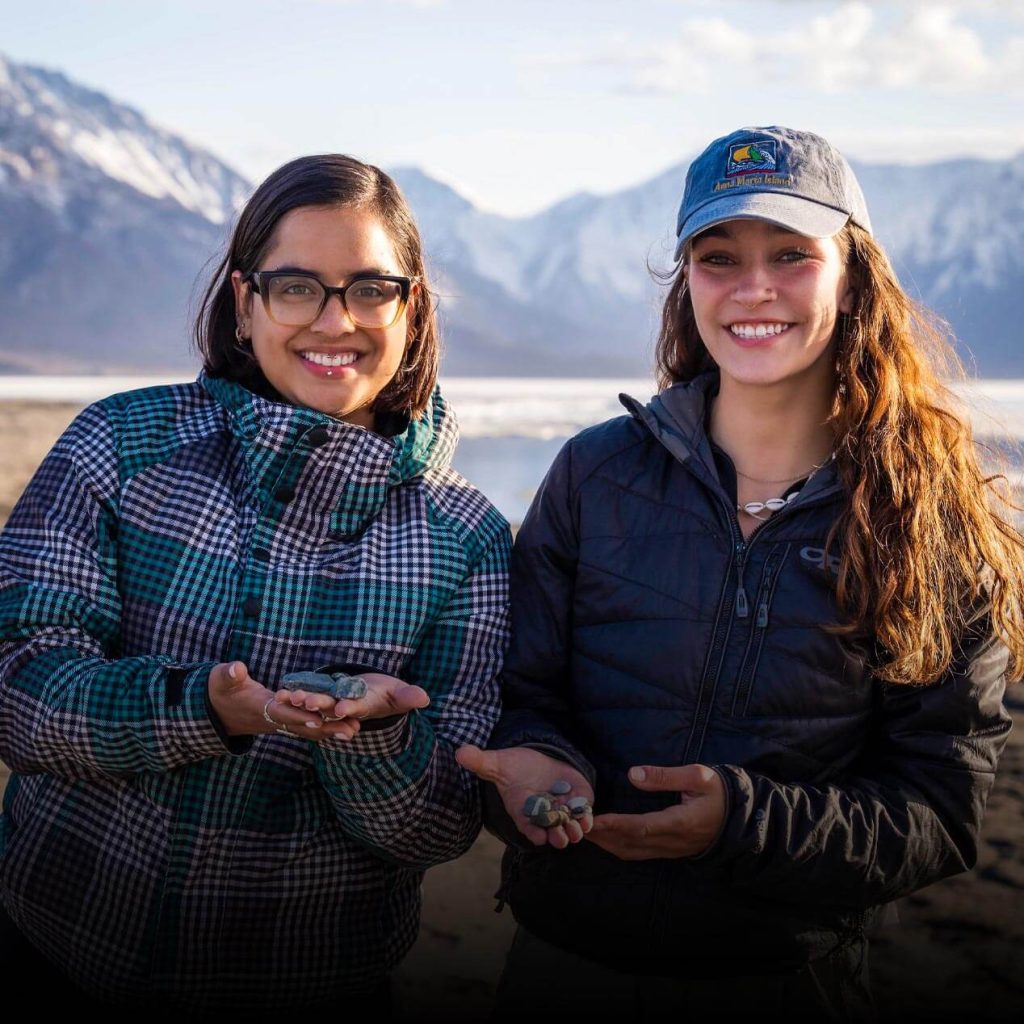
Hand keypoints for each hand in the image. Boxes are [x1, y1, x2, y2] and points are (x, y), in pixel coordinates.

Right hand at [208, 661, 359, 739]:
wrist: (216, 711)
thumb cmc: (220, 690)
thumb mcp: (221, 679)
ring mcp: (280, 723)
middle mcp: (273, 720)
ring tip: (355, 730)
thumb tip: (236, 668)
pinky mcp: (285, 721)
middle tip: (351, 730)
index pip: (283, 713)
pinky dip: (326, 727)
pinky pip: (307, 726)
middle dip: (327, 729)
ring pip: (308, 730)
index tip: (318, 718)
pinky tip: (343, 726)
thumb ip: (229, 674)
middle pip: (303, 727)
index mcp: (260, 707)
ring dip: (331, 731)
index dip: (300, 716)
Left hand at [274, 671, 428, 740]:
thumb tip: (424, 698)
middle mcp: (346, 707)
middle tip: (304, 701)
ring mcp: (333, 701)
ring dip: (301, 700)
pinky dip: (294, 693)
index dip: (350, 708)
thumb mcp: (400, 695)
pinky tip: (279, 691)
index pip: (357, 708)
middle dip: (318, 704)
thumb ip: (408, 697)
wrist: (376, 695)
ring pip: (315, 702)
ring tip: (286, 696)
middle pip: (331, 707)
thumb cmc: (391, 694)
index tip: (341, 708)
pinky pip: (307, 694)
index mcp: (364, 706)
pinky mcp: (324, 693)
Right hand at [456, 744, 593, 849]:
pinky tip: (587, 813)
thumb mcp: (498, 763)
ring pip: (571, 828)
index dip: (534, 833)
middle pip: (552, 833)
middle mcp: (543, 816)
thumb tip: (460, 752)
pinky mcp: (577, 801)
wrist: (535, 760)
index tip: (540, 836)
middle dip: (558, 837)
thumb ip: (481, 761)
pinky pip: (585, 814)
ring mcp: (561, 811)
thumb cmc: (514, 767)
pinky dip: (587, 815)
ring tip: (578, 826)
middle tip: (561, 836)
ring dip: (576, 830)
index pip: (528, 828)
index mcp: (523, 812)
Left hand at [587, 764, 725, 859]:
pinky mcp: (669, 850)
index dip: (616, 825)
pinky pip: (638, 853)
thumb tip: (634, 774)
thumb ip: (666, 776)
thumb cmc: (720, 792)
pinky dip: (617, 846)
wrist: (741, 818)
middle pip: (631, 844)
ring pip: (632, 852)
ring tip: (583, 831)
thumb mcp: (699, 776)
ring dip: (607, 843)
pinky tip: (604, 837)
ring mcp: (671, 849)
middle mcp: (673, 841)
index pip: (642, 827)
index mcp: (681, 822)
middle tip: (576, 825)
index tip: (593, 820)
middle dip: (602, 836)